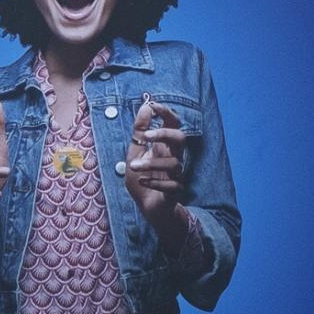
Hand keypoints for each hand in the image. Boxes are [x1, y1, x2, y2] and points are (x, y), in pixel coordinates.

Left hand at [120, 99, 188, 227]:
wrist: (147, 208)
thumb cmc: (142, 177)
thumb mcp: (135, 152)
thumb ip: (139, 131)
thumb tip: (145, 106)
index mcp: (163, 145)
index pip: (172, 124)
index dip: (166, 112)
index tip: (153, 105)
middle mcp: (173, 157)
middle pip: (180, 138)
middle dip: (164, 134)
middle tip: (145, 135)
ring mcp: (176, 174)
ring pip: (174, 163)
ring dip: (151, 163)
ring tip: (133, 166)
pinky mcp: (175, 191)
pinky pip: (172, 185)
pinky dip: (155, 182)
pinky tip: (142, 181)